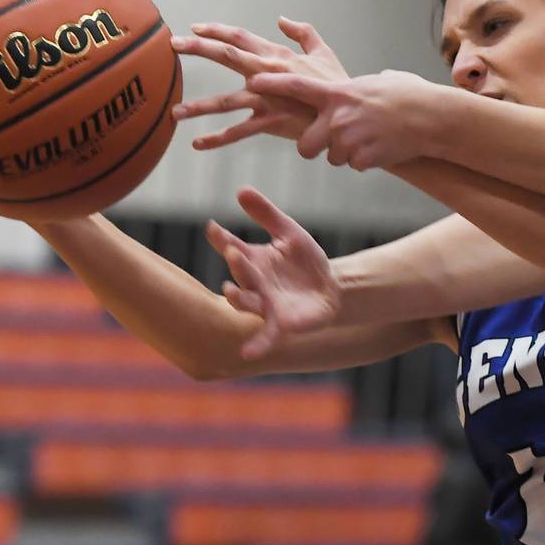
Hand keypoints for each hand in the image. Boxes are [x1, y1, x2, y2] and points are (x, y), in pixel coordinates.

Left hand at [171, 17, 348, 149]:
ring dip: (198, 106)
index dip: (216, 31)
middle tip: (173, 44)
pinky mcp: (272, 122)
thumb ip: (303, 33)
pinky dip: (217, 139)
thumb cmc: (337, 84)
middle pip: (227, 55)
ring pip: (226, 101)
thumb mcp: (323, 52)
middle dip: (198, 48)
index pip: (240, 38)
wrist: (348, 114)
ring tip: (175, 112)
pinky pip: (239, 132)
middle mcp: (268, 73)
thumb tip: (282, 19)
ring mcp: (268, 98)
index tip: (194, 28)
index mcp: (277, 56)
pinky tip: (197, 144)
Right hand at [204, 186, 342, 359]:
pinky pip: (266, 336)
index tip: (212, 227)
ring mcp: (266, 305)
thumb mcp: (290, 233)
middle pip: (240, 273)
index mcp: (253, 260)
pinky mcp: (282, 324)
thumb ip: (267, 214)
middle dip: (236, 264)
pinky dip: (256, 345)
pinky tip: (248, 354)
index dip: (221, 238)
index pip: (231, 247)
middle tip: (234, 251)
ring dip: (238, 298)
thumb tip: (241, 190)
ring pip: (246, 303)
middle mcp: (255, 284)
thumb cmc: (306, 262)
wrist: (331, 290)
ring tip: (230, 291)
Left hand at [247, 69, 445, 169]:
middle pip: (305, 145)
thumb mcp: (379, 80)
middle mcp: (337, 117)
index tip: (252, 83)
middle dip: (313, 148)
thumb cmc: (409, 94)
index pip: (295, 86)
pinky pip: (354, 165)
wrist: (431, 117)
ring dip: (347, 154)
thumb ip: (360, 86)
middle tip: (328, 144)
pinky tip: (383, 147)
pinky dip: (366, 161)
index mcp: (337, 92)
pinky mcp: (362, 158)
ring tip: (372, 139)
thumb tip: (366, 84)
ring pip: (333, 158)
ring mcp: (348, 139)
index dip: (271, 85)